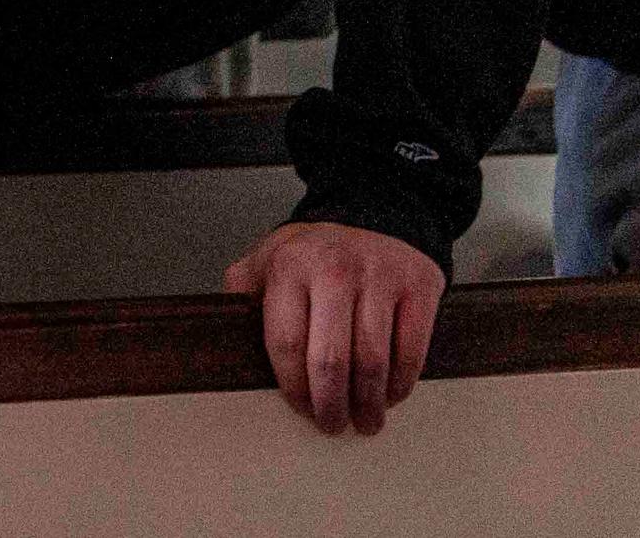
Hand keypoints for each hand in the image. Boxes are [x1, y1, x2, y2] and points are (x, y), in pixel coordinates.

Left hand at [225, 221, 443, 435]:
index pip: (285, 342)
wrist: (376, 214)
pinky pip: (411, 349)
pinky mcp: (418, 286)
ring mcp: (379, 277)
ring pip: (373, 361)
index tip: (300, 409)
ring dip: (369, 402)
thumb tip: (221, 335)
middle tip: (332, 425)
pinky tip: (390, 394)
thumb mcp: (268, 259)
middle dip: (330, 404)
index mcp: (289, 267)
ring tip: (365, 421)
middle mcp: (334, 269)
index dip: (293, 387)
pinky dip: (401, 382)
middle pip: (330, 359)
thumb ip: (244, 292)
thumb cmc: (316, 253)